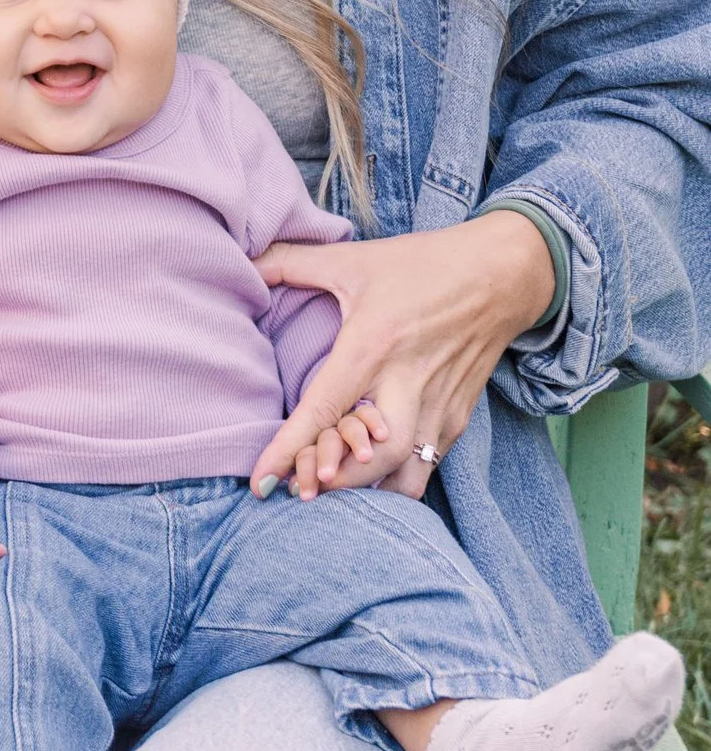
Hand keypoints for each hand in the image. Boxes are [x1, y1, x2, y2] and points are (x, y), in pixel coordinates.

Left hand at [253, 211, 553, 499]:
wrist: (508, 271)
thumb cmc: (424, 264)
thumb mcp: (354, 258)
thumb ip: (291, 262)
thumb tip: (242, 262)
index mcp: (373, 346)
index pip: (323, 410)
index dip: (287, 449)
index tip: (259, 482)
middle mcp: (408, 383)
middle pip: (371, 459)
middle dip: (333, 483)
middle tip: (297, 490)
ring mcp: (439, 406)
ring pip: (404, 475)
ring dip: (368, 492)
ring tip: (330, 492)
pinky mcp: (458, 418)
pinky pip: (425, 467)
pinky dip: (394, 484)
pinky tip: (365, 486)